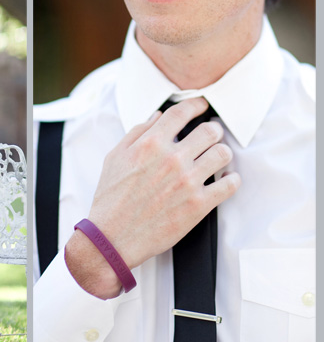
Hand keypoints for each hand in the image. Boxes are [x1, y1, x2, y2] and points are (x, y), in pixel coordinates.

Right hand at [65, 97, 238, 298]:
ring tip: (217, 156)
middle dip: (212, 129)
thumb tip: (157, 117)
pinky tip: (225, 179)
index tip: (201, 105)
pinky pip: (229, 185)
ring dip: (223, 152)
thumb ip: (137, 133)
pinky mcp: (198, 205)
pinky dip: (231, 179)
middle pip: (209, 131)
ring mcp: (187, 182)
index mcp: (150, 144)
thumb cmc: (110, 198)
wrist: (112, 237)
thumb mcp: (115, 157)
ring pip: (222, 154)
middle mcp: (171, 159)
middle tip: (211, 134)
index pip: (181, 113)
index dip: (195, 104)